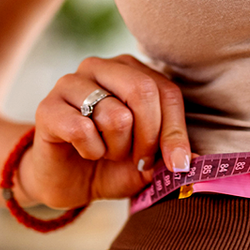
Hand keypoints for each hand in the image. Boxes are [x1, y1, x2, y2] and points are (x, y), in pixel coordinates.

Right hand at [16, 55, 192, 209]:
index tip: (177, 164)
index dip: (176, 132)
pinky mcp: (47, 107)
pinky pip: (82, 129)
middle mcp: (101, 67)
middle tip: (138, 160)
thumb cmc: (113, 164)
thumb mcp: (152, 161)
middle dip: (148, 139)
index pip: (167, 92)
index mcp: (132, 71)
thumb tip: (201, 161)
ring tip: (106, 152)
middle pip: (143, 92)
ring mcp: (71, 83)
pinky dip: (90, 151)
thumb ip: (173, 154)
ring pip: (115, 115)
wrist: (67, 182)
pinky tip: (83, 151)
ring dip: (116, 148)